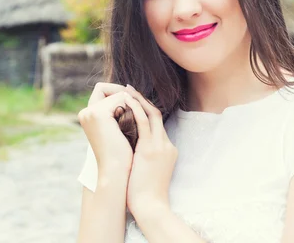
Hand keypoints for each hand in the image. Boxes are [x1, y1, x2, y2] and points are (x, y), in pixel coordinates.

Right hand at [77, 82, 133, 177]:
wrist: (116, 172)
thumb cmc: (121, 155)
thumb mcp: (118, 130)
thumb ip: (119, 113)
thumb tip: (132, 96)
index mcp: (88, 116)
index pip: (101, 90)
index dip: (117, 92)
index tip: (133, 101)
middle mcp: (85, 113)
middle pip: (104, 87)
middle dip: (123, 93)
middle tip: (138, 103)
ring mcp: (90, 113)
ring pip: (116, 93)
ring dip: (130, 101)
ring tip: (140, 114)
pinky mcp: (99, 115)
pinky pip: (121, 98)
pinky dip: (132, 106)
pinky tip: (139, 118)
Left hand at [123, 84, 177, 217]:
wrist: (151, 206)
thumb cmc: (146, 194)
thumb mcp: (151, 170)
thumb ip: (146, 156)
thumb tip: (132, 149)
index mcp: (168, 148)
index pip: (158, 122)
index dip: (146, 108)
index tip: (133, 100)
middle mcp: (166, 144)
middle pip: (156, 113)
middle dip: (143, 99)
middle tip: (129, 88)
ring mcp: (160, 145)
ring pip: (151, 113)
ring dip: (138, 99)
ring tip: (126, 90)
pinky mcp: (150, 149)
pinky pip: (143, 122)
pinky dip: (135, 109)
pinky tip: (125, 101)